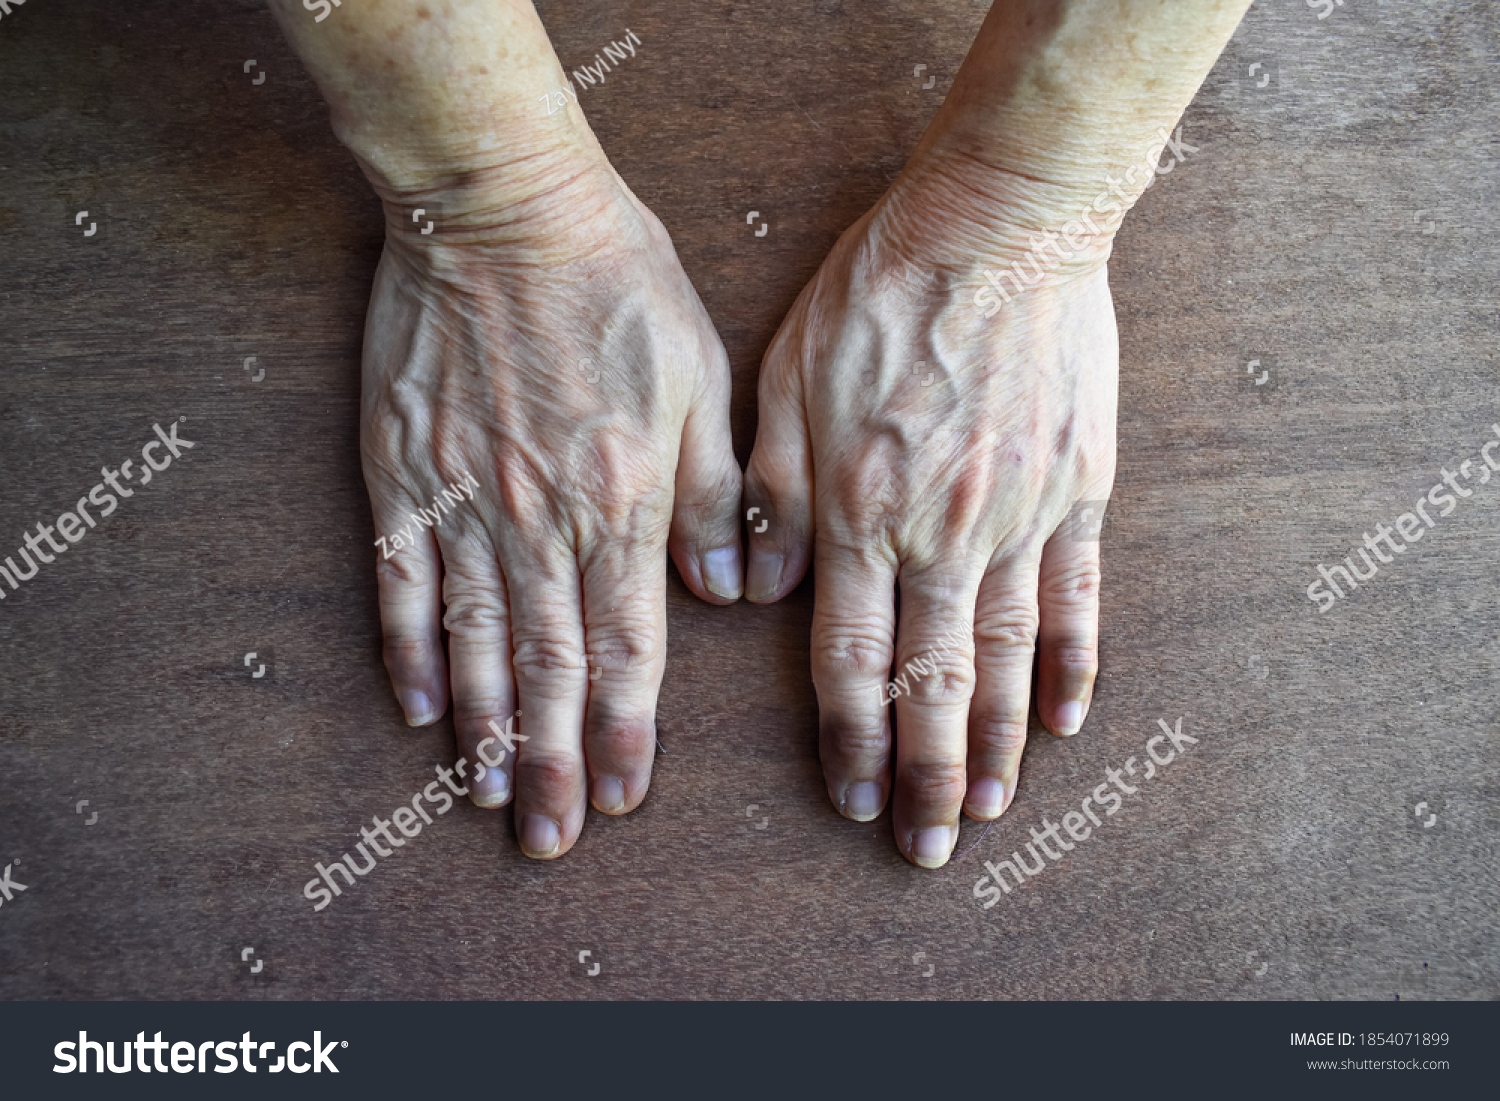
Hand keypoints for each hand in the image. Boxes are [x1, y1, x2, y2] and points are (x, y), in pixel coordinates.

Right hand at [363, 155, 742, 858]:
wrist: (503, 207)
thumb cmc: (617, 284)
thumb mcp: (701, 378)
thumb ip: (717, 493)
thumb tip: (724, 589)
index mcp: (623, 502)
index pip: (627, 646)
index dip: (624, 727)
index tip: (623, 793)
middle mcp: (542, 520)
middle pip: (547, 667)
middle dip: (552, 760)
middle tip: (550, 837)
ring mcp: (464, 500)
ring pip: (476, 642)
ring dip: (484, 729)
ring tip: (489, 798)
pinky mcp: (403, 472)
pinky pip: (403, 582)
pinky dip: (411, 649)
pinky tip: (417, 708)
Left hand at [744, 156, 1116, 867]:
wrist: (999, 223)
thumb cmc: (880, 292)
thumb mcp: (784, 381)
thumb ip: (772, 496)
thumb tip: (752, 592)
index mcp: (861, 514)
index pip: (848, 659)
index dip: (851, 739)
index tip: (856, 800)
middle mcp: (940, 534)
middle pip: (933, 683)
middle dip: (928, 774)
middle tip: (929, 847)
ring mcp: (1017, 516)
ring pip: (1005, 656)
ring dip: (999, 742)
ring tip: (992, 807)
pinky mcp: (1077, 488)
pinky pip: (1077, 595)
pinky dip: (1073, 661)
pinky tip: (1069, 717)